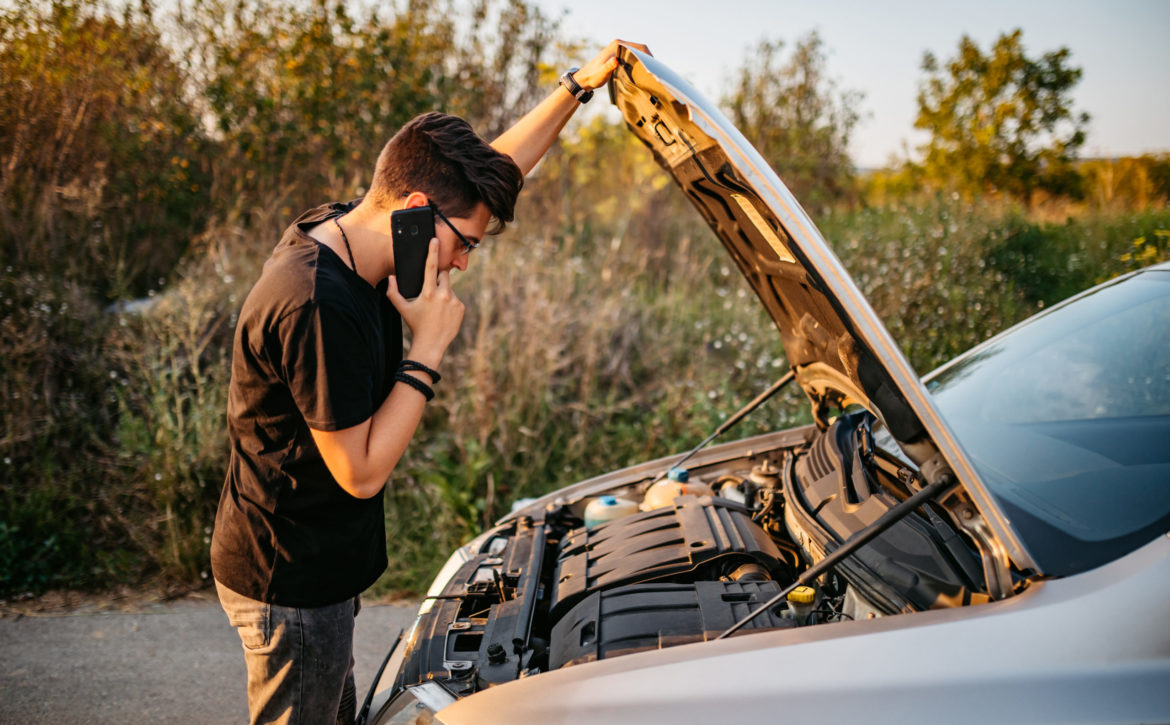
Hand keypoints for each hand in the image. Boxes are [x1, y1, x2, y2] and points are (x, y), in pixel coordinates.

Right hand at [386, 239, 464, 367]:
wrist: (431, 344)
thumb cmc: (416, 325)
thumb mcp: (402, 309)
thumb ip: (393, 292)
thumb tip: (391, 278)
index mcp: (428, 292)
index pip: (430, 267)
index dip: (432, 251)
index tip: (435, 240)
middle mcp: (443, 294)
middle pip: (443, 275)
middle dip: (438, 278)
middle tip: (431, 292)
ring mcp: (454, 301)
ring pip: (449, 288)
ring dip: (444, 293)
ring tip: (437, 308)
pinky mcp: (461, 308)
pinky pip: (456, 299)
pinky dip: (450, 303)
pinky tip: (444, 314)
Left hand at [574, 39, 651, 90]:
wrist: (585, 78)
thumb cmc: (593, 77)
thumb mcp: (601, 73)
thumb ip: (608, 67)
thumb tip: (615, 61)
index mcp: (618, 45)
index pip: (639, 47)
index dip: (648, 56)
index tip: (654, 66)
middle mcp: (619, 44)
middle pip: (640, 48)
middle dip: (649, 58)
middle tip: (655, 71)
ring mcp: (620, 49)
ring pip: (638, 52)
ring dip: (645, 60)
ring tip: (651, 72)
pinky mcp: (619, 55)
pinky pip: (633, 56)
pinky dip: (640, 62)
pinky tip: (643, 72)